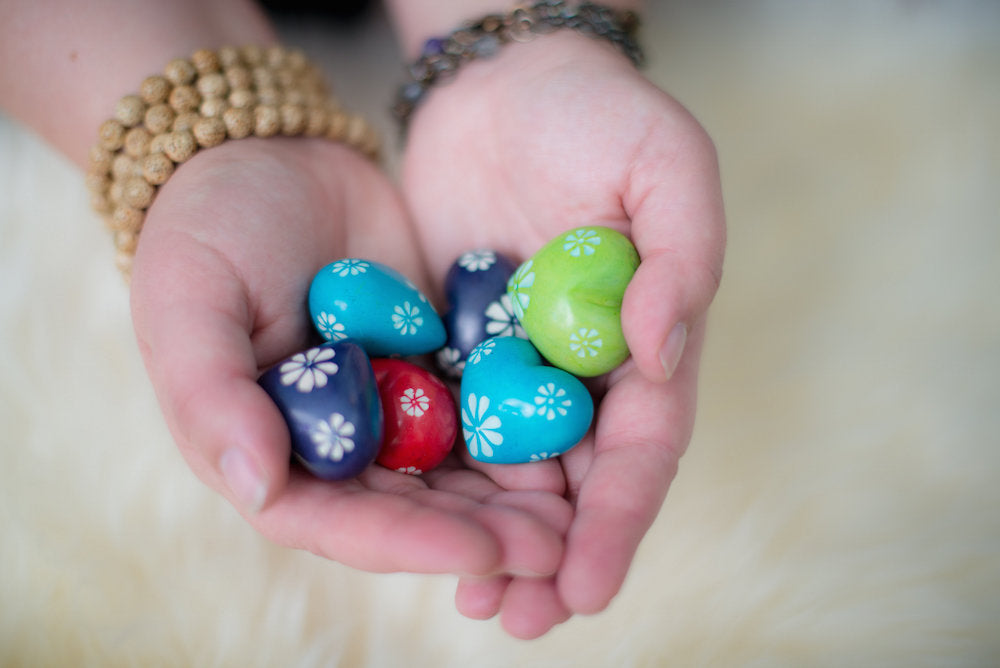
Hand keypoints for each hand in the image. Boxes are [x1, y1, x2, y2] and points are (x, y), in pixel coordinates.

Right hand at [129, 137, 573, 579]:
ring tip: (578, 516)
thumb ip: (210, 398)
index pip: (341, 523)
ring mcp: (390, 406)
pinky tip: (579, 442)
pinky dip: (525, 430)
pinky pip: (483, 405)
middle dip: (483, 534)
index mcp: (270, 451)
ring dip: (515, 498)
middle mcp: (336, 445)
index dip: (412, 545)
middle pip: (414, 511)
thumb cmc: (207, 230)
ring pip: (459, 470)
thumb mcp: (188, 304)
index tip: (483, 552)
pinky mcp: (434, 364)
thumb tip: (257, 487)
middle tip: (555, 548)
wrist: (269, 155)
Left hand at [399, 33, 725, 636]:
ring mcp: (522, 366)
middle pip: (579, 483)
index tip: (589, 587)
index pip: (642, 449)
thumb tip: (660, 353)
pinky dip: (441, 479)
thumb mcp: (667, 165)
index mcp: (649, 341)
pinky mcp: (461, 351)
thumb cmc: (597, 115)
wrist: (504, 82)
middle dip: (556, 558)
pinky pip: (451, 424)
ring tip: (475, 602)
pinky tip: (416, 523)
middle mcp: (588, 371)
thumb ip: (684, 257)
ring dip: (498, 540)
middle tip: (521, 619)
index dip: (619, 522)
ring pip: (515, 471)